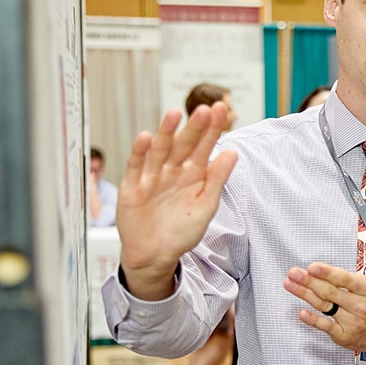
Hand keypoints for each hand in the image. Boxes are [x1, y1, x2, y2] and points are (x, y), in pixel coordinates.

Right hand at [117, 103, 236, 299]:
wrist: (155, 255)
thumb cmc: (182, 231)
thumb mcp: (206, 206)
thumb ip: (217, 179)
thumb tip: (232, 153)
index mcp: (194, 174)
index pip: (205, 147)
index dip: (212, 129)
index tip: (221, 110)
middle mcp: (173, 171)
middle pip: (184, 144)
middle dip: (195, 127)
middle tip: (205, 109)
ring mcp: (153, 177)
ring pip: (161, 150)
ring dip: (167, 132)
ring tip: (174, 114)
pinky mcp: (133, 186)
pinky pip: (137, 166)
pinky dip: (140, 152)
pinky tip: (146, 138)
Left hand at [284, 240, 365, 355]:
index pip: (345, 280)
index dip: (328, 273)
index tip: (313, 267)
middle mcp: (360, 306)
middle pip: (330, 292)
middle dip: (310, 281)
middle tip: (294, 273)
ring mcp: (351, 321)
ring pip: (325, 306)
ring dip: (305, 295)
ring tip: (290, 284)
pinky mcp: (345, 335)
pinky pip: (326, 326)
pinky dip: (313, 320)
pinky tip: (302, 313)